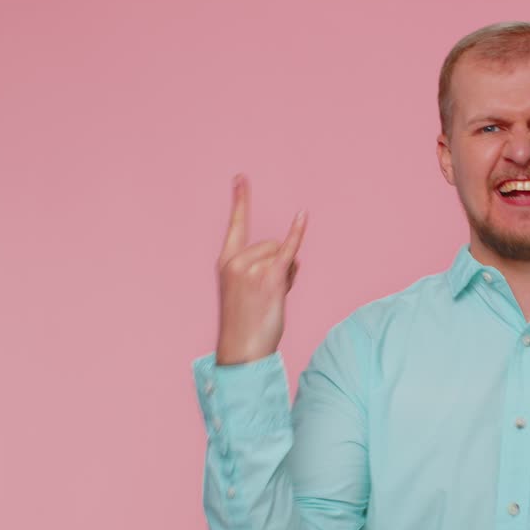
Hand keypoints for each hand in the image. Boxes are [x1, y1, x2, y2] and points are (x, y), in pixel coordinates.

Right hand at [214, 173, 306, 364]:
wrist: (243, 351)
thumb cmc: (247, 325)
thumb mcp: (247, 291)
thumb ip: (267, 268)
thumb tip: (294, 257)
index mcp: (226, 262)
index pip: (235, 225)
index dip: (240, 200)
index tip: (241, 178)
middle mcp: (237, 261)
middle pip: (273, 245)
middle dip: (279, 265)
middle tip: (266, 295)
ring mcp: (252, 268)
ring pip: (284, 255)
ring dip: (287, 274)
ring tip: (272, 299)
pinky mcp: (269, 278)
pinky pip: (288, 251)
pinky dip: (297, 234)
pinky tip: (303, 216)